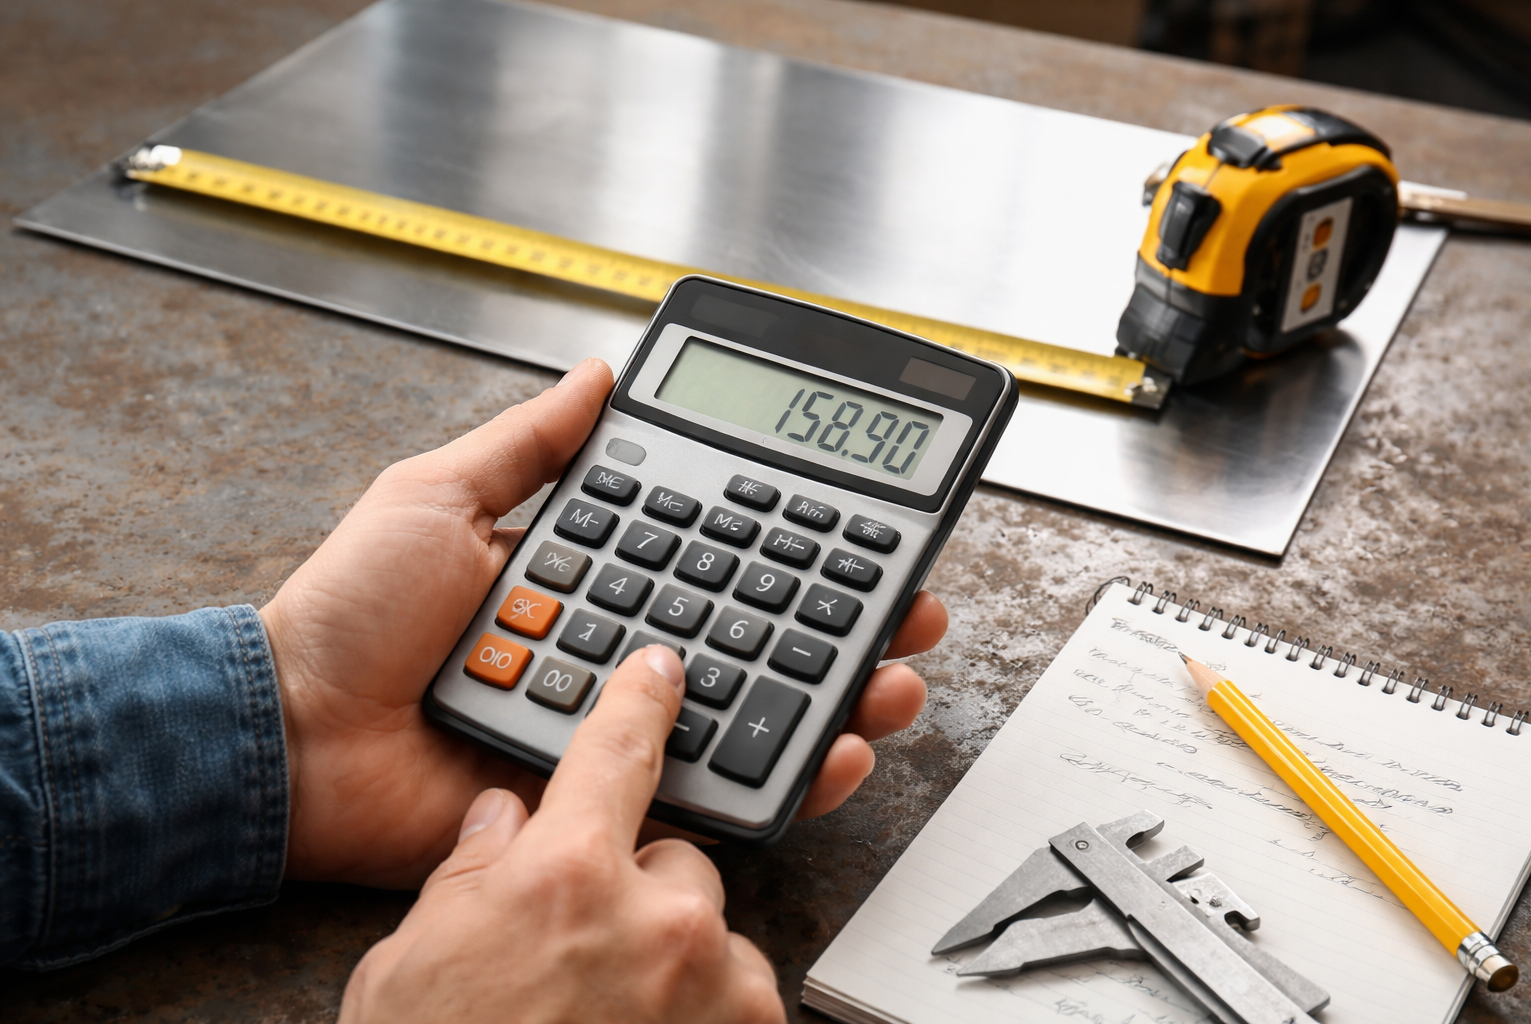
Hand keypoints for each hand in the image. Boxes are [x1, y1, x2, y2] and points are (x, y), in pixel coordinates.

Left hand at [262, 358, 946, 886]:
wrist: (295, 736)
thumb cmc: (350, 616)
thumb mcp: (438, 497)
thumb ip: (527, 445)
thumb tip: (597, 374)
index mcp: (592, 576)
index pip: (716, 552)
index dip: (791, 541)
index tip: (857, 526)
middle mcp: (620, 650)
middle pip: (758, 632)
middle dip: (846, 619)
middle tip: (910, 603)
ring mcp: (621, 729)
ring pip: (756, 710)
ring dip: (841, 693)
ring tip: (895, 675)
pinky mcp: (611, 800)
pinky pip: (713, 790)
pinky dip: (788, 774)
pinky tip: (837, 748)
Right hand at [337, 647, 783, 1023]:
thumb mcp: (414, 960)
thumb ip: (472, 870)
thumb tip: (506, 814)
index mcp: (562, 876)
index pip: (615, 752)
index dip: (639, 703)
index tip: (663, 670)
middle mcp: (654, 918)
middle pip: (675, 861)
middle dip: (638, 894)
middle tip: (584, 960)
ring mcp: (710, 986)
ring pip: (710, 935)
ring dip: (674, 962)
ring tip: (606, 1021)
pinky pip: (737, 998)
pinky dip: (701, 1013)